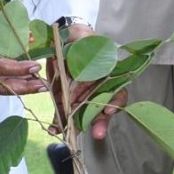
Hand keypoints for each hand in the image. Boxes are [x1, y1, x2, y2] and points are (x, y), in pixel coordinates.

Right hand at [0, 0, 46, 96]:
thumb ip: (2, 38)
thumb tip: (24, 47)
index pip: (0, 68)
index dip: (19, 69)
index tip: (35, 66)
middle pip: (1, 84)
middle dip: (24, 86)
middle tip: (42, 85)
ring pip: (0, 85)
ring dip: (20, 86)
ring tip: (38, 85)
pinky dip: (12, 80)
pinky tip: (26, 78)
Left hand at [47, 23, 126, 139]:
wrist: (62, 40)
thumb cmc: (78, 38)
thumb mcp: (82, 39)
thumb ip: (83, 49)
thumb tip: (81, 63)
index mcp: (107, 73)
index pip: (118, 90)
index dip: (116, 101)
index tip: (109, 110)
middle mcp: (97, 88)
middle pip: (103, 108)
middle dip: (100, 122)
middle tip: (97, 133)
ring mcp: (82, 95)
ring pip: (83, 115)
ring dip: (77, 126)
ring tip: (69, 135)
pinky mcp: (66, 99)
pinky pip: (65, 113)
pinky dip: (60, 122)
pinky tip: (54, 129)